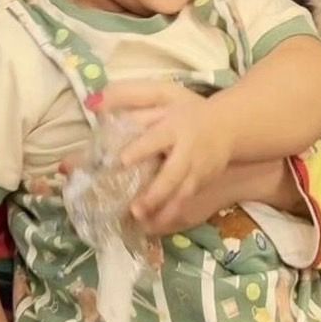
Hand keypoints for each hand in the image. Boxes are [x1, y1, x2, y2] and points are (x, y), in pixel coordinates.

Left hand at [91, 81, 234, 235]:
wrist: (230, 125)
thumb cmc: (187, 110)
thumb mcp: (162, 94)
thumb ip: (128, 96)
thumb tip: (91, 102)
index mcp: (175, 126)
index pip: (157, 138)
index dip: (141, 149)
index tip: (122, 161)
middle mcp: (187, 151)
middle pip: (173, 175)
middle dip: (155, 194)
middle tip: (135, 209)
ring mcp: (198, 170)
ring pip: (182, 195)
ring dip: (164, 211)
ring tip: (144, 224)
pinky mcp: (202, 184)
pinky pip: (187, 203)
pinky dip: (171, 216)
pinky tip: (153, 227)